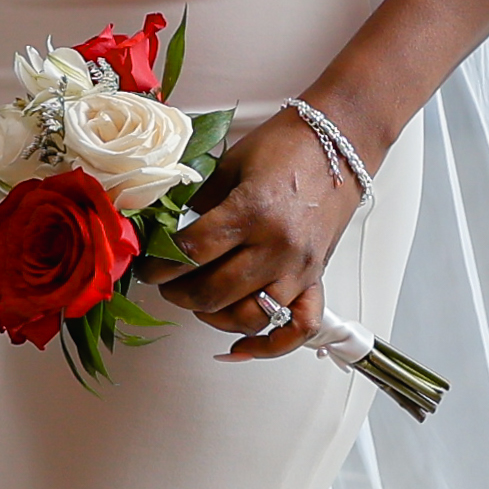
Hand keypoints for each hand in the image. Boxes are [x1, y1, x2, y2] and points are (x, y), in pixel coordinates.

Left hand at [156, 107, 366, 363]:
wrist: (340, 142)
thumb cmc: (285, 145)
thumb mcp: (231, 166)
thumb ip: (200, 205)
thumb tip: (167, 235)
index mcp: (251, 212)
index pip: (191, 253)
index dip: (159, 265)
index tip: (147, 266)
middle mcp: (277, 247)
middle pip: (214, 293)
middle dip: (178, 293)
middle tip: (164, 283)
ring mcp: (299, 268)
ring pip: (249, 317)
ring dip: (214, 317)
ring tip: (198, 301)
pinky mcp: (315, 277)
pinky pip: (298, 326)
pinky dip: (270, 346)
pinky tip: (241, 347)